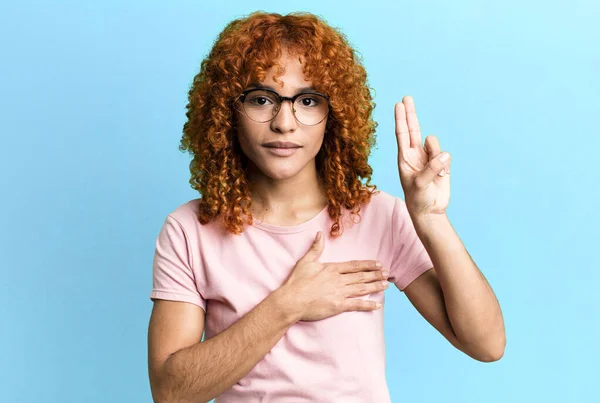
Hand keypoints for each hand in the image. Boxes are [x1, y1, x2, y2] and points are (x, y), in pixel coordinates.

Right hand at [280, 231, 388, 321]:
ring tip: (386, 285)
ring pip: (361, 288)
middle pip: (361, 276)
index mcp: (332, 269)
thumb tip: (319, 234)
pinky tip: (377, 304)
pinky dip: (368, 305)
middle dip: (375, 274)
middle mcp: (338, 280)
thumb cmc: (297, 281)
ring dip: (375, 286)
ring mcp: (339, 293)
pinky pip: (356, 305)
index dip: (367, 264)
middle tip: (387, 273)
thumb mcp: (306, 261)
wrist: (291, 300)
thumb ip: (315, 248)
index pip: (354, 265)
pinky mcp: (338, 306)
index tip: (378, 263)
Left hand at [394, 96, 450, 216]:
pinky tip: (443, 176)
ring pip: (434, 143)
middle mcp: (415, 154)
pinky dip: (445, 165)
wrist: (430, 210)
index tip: (398, 104)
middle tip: (406, 98)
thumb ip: (431, 168)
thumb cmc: (418, 198)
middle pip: (413, 129)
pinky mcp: (441, 163)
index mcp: (404, 158)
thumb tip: (443, 155)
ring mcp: (429, 157)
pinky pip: (446, 155)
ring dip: (436, 153)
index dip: (401, 119)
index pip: (402, 134)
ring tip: (436, 170)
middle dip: (410, 113)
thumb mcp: (420, 184)